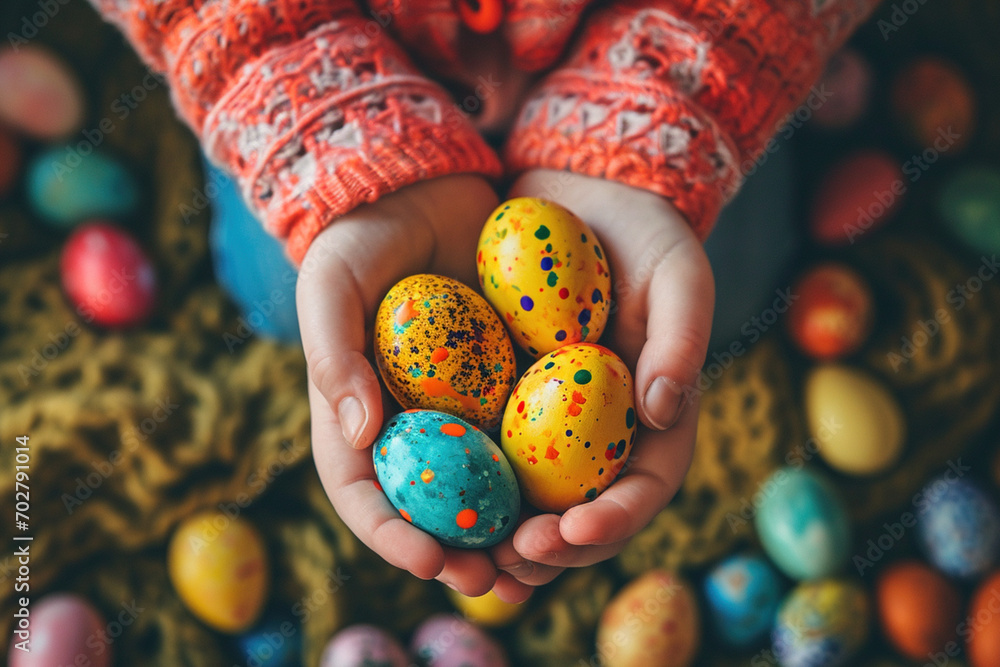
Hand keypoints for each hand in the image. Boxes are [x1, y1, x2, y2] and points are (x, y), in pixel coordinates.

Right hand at [298, 175, 534, 601]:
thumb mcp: (332, 283)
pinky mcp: (505, 382)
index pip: (363, 492)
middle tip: (493, 578)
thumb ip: (333, 354)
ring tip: (539, 555)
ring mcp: (459, 406)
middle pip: (426, 508)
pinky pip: (525, 435)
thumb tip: (360, 433)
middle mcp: (410, 422)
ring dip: (506, 529)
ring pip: (480, 487)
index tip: (430, 560)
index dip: (390, 536)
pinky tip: (576, 494)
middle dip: (456, 552)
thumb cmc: (362, 236)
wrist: (422, 187)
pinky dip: (543, 472)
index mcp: (357, 413)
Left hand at [488, 169, 713, 578]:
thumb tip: (663, 411)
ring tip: (470, 560)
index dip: (616, 521)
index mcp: (655, 414)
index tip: (575, 532)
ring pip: (532, 500)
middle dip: (553, 550)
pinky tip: (434, 508)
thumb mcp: (678, 270)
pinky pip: (487, 455)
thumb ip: (682, 337)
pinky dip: (469, 489)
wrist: (581, 192)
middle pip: (585, 513)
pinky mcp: (504, 398)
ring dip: (504, 539)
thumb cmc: (644, 231)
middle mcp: (603, 430)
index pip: (647, 487)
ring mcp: (553, 420)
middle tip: (512, 561)